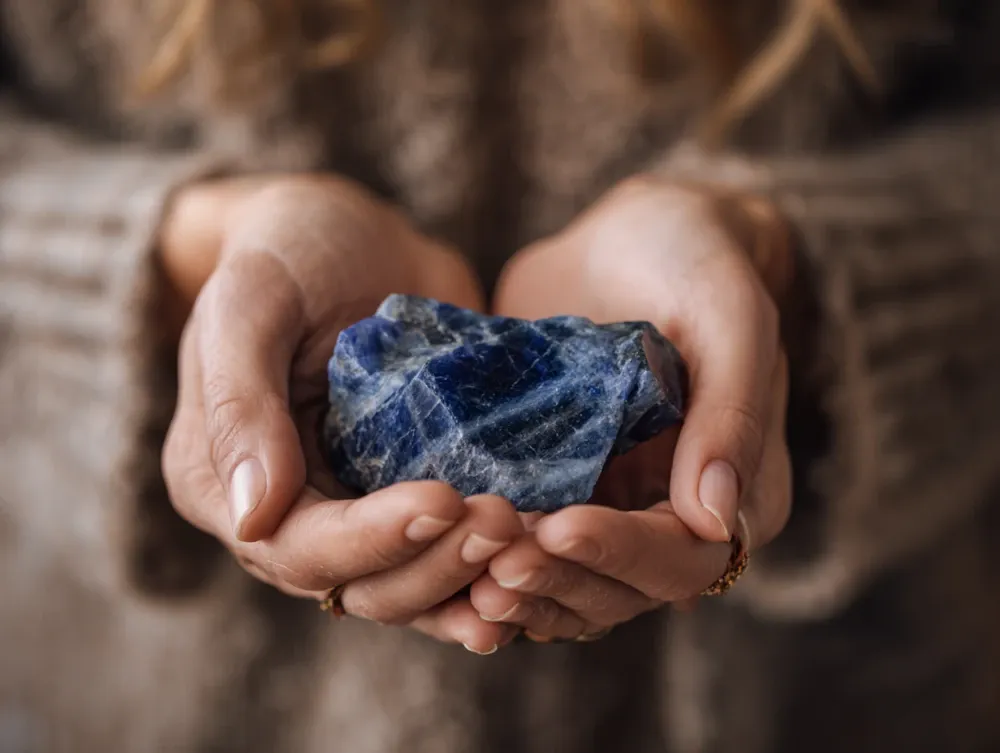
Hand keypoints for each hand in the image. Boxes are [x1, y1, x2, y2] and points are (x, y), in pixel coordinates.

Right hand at [161, 175, 521, 652]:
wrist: (355, 235)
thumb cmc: (290, 250)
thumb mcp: (251, 301)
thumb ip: (240, 401)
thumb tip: (251, 517)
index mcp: (223, 482)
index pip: (298, 546)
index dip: (371, 540)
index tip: (444, 501)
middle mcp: (290, 513)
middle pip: (361, 583)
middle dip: (434, 564)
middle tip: (503, 522)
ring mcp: (356, 508)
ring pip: (412, 584)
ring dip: (469, 576)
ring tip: (530, 539)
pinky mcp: (411, 492)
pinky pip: (447, 551)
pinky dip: (490, 567)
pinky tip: (541, 558)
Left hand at [468, 177, 792, 639]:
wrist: (633, 237)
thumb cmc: (695, 261)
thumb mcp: (728, 315)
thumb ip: (732, 410)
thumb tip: (719, 520)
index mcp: (740, 490)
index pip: (685, 557)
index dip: (623, 554)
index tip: (559, 526)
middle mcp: (676, 516)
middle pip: (621, 590)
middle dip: (558, 580)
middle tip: (493, 563)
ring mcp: (614, 508)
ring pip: (569, 585)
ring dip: (522, 587)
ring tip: (465, 567)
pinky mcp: (560, 489)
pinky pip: (529, 548)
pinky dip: (491, 561)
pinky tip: (447, 549)